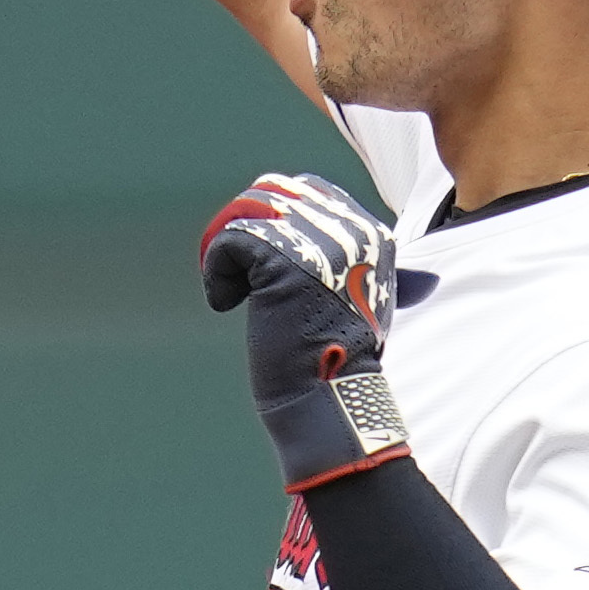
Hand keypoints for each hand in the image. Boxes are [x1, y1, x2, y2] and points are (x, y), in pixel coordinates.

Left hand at [200, 175, 409, 488]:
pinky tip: (225, 302)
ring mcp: (317, 241)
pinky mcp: (282, 258)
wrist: (330, 400)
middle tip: (238, 271)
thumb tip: (349, 255)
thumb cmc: (336, 362)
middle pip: (274, 191)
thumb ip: (342, 263)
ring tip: (232, 289)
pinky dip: (216, 271)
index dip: (274, 220)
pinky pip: (229, 239)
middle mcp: (351, 229)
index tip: (261, 262)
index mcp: (372, 235)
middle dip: (247, 228)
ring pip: (249, 210)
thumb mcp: (354, 300)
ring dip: (230, 249)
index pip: (309, 189)